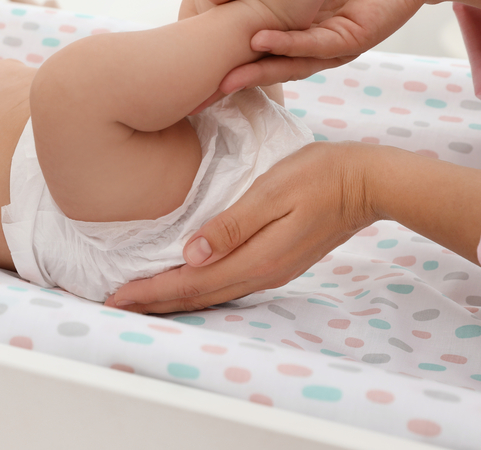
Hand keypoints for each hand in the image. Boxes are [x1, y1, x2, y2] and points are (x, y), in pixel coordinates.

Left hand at [104, 141, 377, 313]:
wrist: (366, 182)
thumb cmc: (318, 176)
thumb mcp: (271, 192)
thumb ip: (232, 226)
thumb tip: (191, 255)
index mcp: (255, 259)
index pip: (190, 283)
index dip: (150, 291)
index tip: (114, 298)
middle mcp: (261, 273)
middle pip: (197, 297)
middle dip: (153, 302)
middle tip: (114, 306)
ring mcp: (271, 271)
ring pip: (211, 295)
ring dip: (173, 298)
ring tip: (141, 300)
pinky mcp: (277, 262)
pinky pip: (226, 285)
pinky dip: (197, 289)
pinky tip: (185, 283)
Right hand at [218, 0, 436, 92]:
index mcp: (297, 20)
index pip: (258, 39)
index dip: (230, 47)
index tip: (197, 54)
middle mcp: (311, 38)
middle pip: (270, 61)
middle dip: (240, 72)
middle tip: (208, 84)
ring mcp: (331, 43)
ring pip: (291, 60)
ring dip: (260, 66)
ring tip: (231, 71)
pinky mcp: (353, 38)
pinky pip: (316, 44)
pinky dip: (288, 43)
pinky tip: (264, 41)